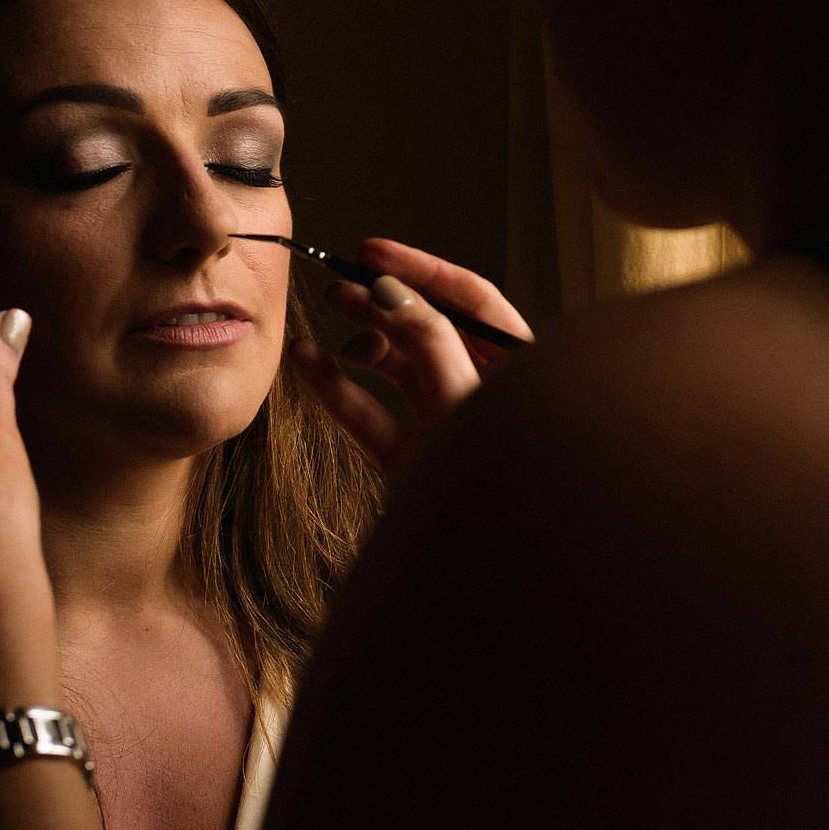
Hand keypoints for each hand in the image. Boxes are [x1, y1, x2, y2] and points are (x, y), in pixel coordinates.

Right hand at [287, 238, 533, 472]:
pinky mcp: (415, 466)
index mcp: (521, 372)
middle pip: (431, 330)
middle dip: (381, 304)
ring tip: (320, 330)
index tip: (370, 250)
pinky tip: (307, 365)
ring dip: (357, 347)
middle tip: (336, 286)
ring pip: (398, 373)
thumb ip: (429, 343)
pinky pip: (372, 417)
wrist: (495, 579)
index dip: (422, 270)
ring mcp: (448, 430)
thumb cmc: (503, 487)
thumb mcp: (463, 400)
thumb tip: (390, 291)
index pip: (473, 300)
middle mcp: (485, 395)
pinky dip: (339, 391)